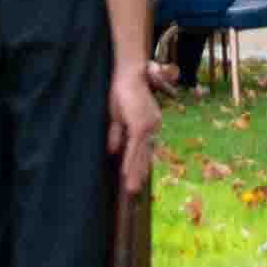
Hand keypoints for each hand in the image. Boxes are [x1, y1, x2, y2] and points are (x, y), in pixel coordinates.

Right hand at [110, 59, 163, 186]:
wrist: (128, 74)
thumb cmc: (122, 91)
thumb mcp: (117, 117)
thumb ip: (117, 134)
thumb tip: (113, 151)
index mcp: (151, 124)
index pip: (145, 148)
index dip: (140, 164)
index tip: (138, 179)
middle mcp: (154, 126)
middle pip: (145, 154)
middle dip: (139, 174)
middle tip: (134, 191)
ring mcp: (149, 126)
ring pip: (141, 155)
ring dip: (135, 173)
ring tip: (131, 189)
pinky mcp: (141, 125)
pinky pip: (135, 148)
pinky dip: (130, 162)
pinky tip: (126, 174)